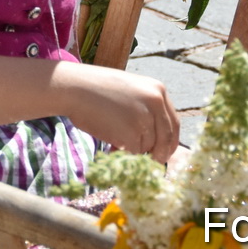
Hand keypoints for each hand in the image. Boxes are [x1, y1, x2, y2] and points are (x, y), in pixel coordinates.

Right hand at [57, 64, 178, 160]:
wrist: (74, 87)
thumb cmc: (96, 89)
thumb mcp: (130, 90)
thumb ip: (146, 108)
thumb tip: (155, 138)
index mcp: (158, 90)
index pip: (174, 123)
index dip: (169, 142)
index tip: (163, 153)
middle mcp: (156, 103)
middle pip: (166, 139)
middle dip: (158, 153)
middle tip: (148, 161)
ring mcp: (145, 118)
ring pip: (149, 147)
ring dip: (134, 150)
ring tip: (114, 139)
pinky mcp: (132, 134)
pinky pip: (135, 154)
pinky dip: (124, 154)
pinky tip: (111, 144)